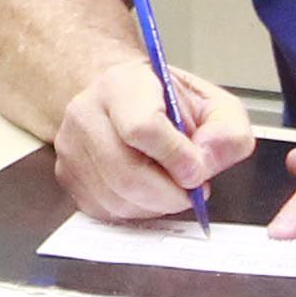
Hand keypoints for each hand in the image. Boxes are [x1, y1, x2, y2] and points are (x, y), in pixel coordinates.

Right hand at [49, 55, 255, 222]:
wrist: (121, 101)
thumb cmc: (165, 103)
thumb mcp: (212, 104)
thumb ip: (227, 130)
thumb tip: (207, 159)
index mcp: (122, 84)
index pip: (142, 128)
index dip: (176, 157)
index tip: (196, 169)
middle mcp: (87, 113)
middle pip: (127, 173)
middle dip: (170, 193)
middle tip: (190, 188)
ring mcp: (72, 147)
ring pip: (118, 199)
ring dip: (156, 204)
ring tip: (170, 184)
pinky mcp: (67, 177)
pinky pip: (106, 211)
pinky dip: (137, 210)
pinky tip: (148, 190)